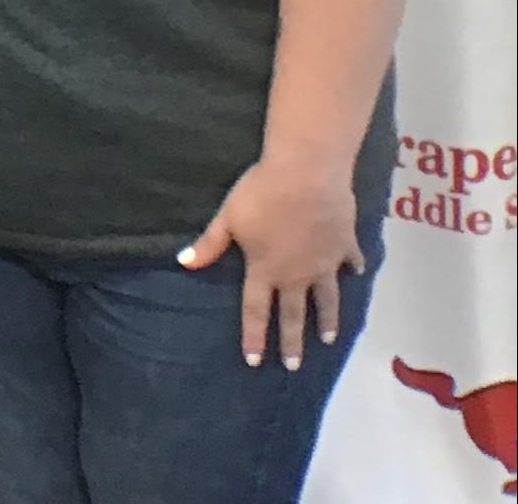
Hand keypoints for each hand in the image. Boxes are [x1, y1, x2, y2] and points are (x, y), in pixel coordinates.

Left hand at [177, 161, 363, 369]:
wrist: (307, 175)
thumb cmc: (261, 194)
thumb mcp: (228, 218)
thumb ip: (209, 244)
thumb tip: (184, 263)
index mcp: (265, 269)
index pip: (256, 310)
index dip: (254, 337)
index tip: (255, 361)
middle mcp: (296, 274)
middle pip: (294, 314)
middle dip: (292, 342)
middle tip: (294, 366)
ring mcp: (324, 263)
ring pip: (327, 299)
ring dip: (328, 320)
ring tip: (328, 339)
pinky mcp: (345, 245)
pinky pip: (350, 261)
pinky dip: (353, 268)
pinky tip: (356, 274)